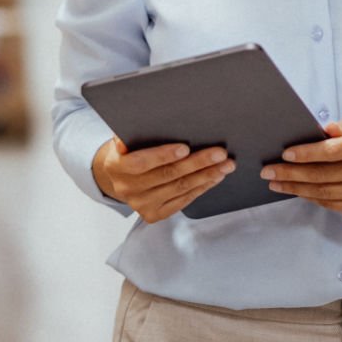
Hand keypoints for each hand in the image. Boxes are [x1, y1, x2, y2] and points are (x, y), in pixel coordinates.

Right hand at [92, 136, 234, 222]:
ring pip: (179, 189)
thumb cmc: (127, 151)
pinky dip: (202, 187)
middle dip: (197, 163)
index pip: (141, 163)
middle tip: (219, 153)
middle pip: (167, 176)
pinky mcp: (154, 214)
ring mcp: (141, 205)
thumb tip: (140, 126)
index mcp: (116, 167)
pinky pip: (183, 200)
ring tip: (225, 165)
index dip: (163, 156)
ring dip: (206, 176)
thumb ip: (130, 133)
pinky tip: (215, 177)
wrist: (118, 179)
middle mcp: (128, 189)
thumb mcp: (123, 138)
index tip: (185, 148)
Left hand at [261, 119, 341, 216]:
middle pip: (323, 175)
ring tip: (275, 182)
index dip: (307, 153)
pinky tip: (295, 190)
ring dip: (295, 188)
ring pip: (323, 192)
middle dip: (291, 173)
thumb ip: (341, 127)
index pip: (333, 151)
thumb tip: (324, 129)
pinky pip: (329, 204)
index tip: (285, 154)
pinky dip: (309, 197)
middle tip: (268, 171)